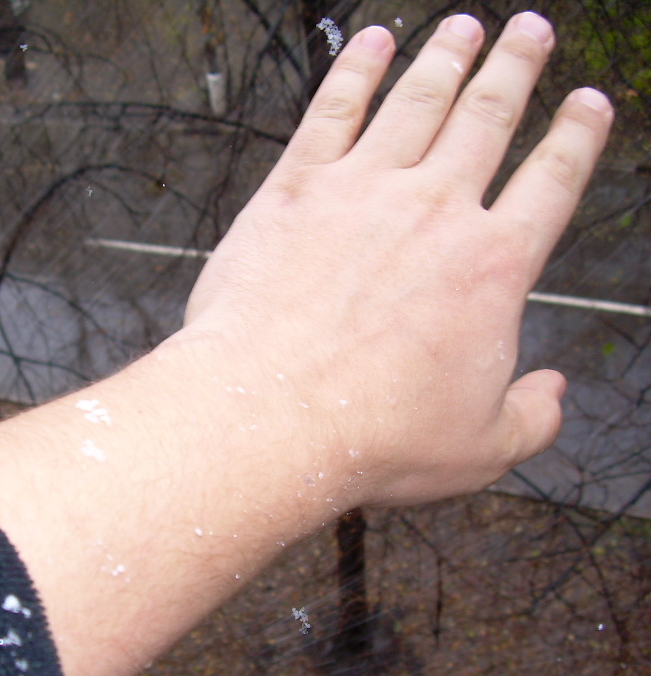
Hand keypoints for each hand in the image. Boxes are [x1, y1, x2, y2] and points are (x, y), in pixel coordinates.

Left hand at [182, 11, 612, 508]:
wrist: (270, 415)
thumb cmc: (372, 437)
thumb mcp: (479, 448)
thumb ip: (531, 417)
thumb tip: (555, 394)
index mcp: (491, 265)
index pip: (551, 181)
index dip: (576, 136)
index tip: (588, 104)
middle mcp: (433, 211)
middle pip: (487, 119)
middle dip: (516, 68)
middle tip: (532, 29)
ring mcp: (361, 191)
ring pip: (416, 103)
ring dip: (446, 57)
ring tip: (465, 26)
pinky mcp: (295, 190)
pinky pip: (332, 112)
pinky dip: (355, 70)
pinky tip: (371, 41)